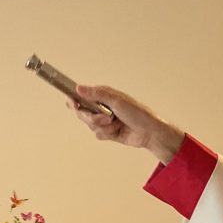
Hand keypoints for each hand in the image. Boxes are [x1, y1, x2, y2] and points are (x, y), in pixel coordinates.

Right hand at [68, 85, 184, 163]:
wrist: (149, 133)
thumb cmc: (138, 113)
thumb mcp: (117, 101)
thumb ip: (97, 94)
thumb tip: (78, 88)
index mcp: (102, 96)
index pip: (81, 96)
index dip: (74, 100)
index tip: (72, 102)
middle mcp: (101, 107)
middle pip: (82, 113)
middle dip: (93, 118)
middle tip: (107, 117)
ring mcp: (104, 120)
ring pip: (90, 125)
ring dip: (104, 127)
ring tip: (116, 124)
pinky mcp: (107, 132)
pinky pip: (98, 135)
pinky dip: (107, 134)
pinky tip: (117, 131)